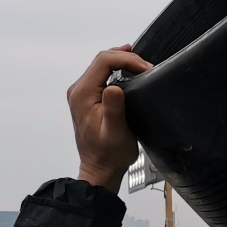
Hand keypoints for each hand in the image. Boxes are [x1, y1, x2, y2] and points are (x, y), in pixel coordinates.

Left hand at [69, 44, 152, 192]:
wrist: (100, 168)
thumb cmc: (109, 153)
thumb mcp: (115, 132)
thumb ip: (113, 109)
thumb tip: (114, 87)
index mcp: (83, 94)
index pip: (104, 61)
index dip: (126, 59)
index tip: (145, 69)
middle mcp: (79, 90)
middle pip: (102, 60)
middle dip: (126, 58)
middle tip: (147, 67)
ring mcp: (82, 93)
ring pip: (102, 65)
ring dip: (122, 61)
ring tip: (142, 65)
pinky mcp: (88, 98)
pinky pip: (101, 74)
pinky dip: (117, 68)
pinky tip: (129, 70)